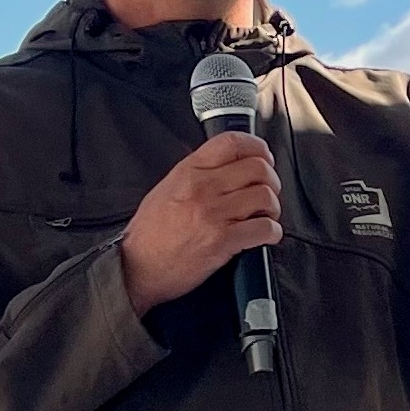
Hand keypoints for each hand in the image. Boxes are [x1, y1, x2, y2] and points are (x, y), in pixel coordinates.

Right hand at [118, 128, 281, 312]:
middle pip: (257, 168)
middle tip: (267, 192)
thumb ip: (196, 174)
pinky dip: (272, 232)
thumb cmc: (150, 234)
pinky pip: (264, 228)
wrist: (136, 268)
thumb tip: (227, 167)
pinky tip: (266, 235)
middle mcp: (202, 188)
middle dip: (271, 180)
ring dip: (272, 207)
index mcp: (188, 171)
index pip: (232, 142)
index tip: (264, 158)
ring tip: (265, 216)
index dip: (257, 147)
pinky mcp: (223, 240)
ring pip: (265, 196)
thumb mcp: (166, 189)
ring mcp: (213, 214)